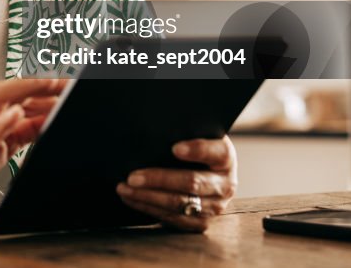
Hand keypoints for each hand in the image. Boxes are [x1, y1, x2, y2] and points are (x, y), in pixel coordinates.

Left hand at [115, 135, 237, 231]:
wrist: (207, 172)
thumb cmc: (194, 148)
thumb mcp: (195, 136)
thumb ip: (182, 133)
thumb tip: (152, 128)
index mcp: (225, 158)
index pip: (215, 152)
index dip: (196, 150)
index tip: (174, 148)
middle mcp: (225, 184)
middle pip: (192, 183)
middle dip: (159, 179)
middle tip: (133, 177)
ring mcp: (215, 206)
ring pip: (180, 204)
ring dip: (148, 197)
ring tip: (125, 188)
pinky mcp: (202, 222)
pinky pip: (175, 219)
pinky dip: (150, 209)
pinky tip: (133, 199)